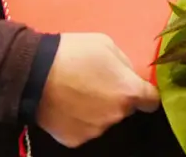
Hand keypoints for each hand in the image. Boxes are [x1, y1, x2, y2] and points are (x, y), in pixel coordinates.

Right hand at [35, 33, 159, 147]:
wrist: (35, 74)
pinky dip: (80, 119)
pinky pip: (85, 128)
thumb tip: (129, 75)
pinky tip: (68, 105)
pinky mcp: (75, 140)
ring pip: (105, 119)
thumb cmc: (74, 53)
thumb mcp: (106, 44)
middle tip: (97, 83)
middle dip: (117, 98)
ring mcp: (96, 130)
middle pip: (125, 109)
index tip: (138, 89)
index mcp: (128, 91)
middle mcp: (117, 115)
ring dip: (98, 109)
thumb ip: (124, 64)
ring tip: (78, 92)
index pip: (151, 101)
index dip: (146, 94)